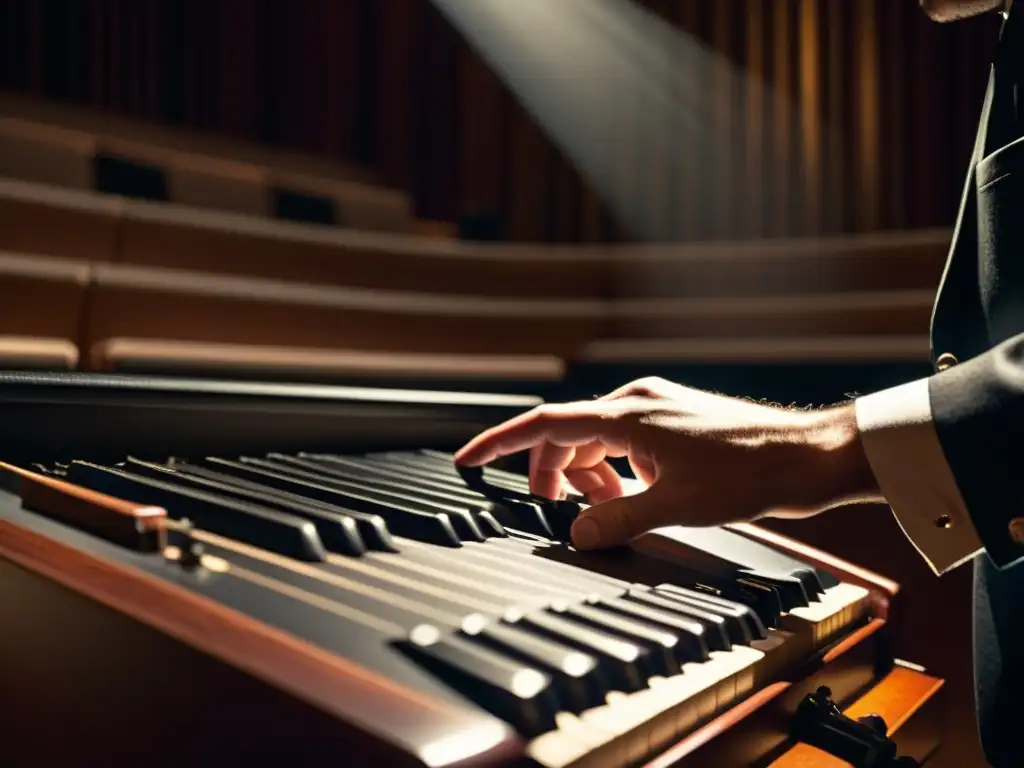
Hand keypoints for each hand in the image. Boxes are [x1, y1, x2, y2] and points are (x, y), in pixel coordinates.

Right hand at [454, 377, 880, 548]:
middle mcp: (636, 403)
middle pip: (568, 435)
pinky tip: (631, 496)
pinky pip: (623, 442)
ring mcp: (656, 409)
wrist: (809, 455)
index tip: (466, 458)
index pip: (545, 424)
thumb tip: (577, 534)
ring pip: (596, 440)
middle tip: (553, 512)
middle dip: (552, 474)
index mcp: (627, 414)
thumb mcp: (676, 504)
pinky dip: (615, 470)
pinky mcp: (673, 421)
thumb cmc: (751, 471)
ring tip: (603, 510)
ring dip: (588, 476)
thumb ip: (618, 518)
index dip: (500, 443)